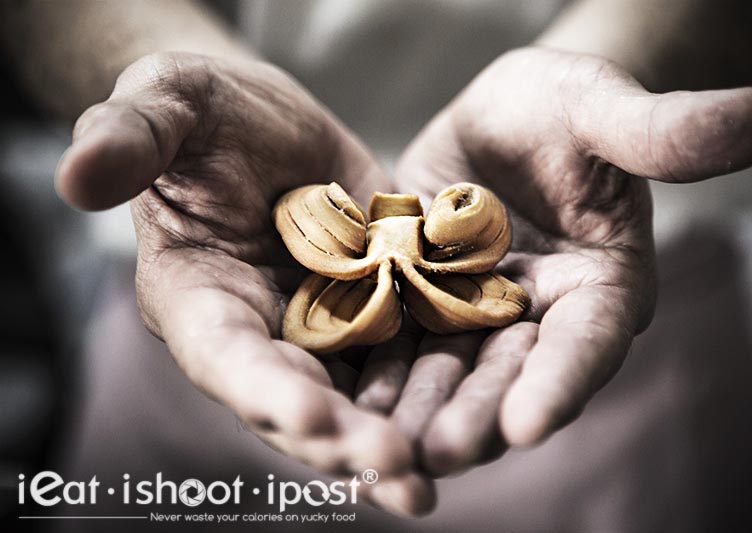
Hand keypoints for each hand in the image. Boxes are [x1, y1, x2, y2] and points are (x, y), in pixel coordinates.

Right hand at [55, 52, 434, 514]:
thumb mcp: (169, 105)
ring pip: (362, 392)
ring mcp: (324, 325)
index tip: (313, 422)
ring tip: (453, 462)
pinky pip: (410, 346)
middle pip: (303, 398)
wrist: (271, 124)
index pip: (228, 356)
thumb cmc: (207, 113)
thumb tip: (76, 175)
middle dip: (349, 441)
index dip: (267, 392)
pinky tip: (492, 396)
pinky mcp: (378, 304)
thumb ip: (131, 137)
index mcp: (200, 298)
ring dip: (405, 432)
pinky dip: (444, 374)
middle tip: (404, 479)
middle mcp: (263, 330)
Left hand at [356, 47, 751, 474]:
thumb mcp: (602, 109)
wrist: (504, 116)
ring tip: (379, 442)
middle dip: (476, 415)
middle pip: (510, 376)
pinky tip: (341, 391)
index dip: (561, 383)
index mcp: (599, 289)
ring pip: (448, 371)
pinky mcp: (423, 301)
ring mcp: (476, 315)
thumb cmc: (566, 108)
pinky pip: (398, 340)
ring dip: (416, 408)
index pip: (586, 344)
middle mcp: (539, 318)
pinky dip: (375, 367)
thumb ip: (663, 131)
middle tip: (436, 453)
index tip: (530, 425)